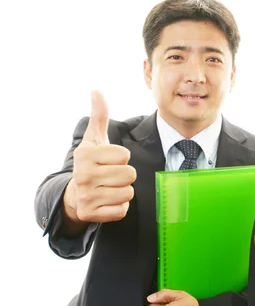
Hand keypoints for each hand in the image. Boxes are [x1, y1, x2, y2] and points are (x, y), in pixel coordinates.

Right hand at [63, 90, 136, 224]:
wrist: (74, 195)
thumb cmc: (91, 163)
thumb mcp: (94, 140)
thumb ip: (99, 116)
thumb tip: (96, 91)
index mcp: (85, 155)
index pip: (125, 155)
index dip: (122, 158)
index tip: (109, 160)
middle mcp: (83, 175)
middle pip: (129, 174)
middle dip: (124, 175)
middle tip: (110, 176)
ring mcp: (86, 196)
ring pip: (128, 192)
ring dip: (123, 191)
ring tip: (109, 188)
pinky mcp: (91, 214)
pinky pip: (122, 210)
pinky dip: (119, 207)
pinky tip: (107, 201)